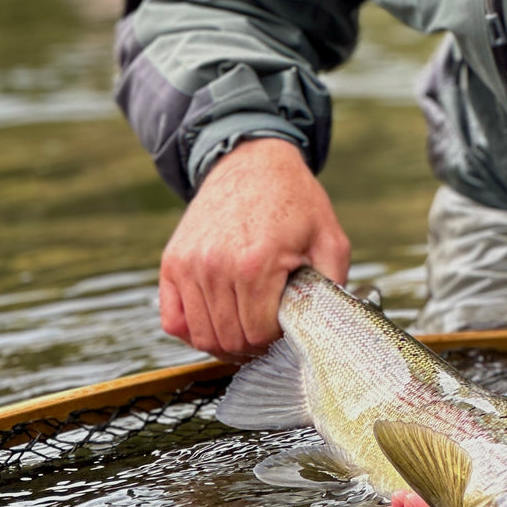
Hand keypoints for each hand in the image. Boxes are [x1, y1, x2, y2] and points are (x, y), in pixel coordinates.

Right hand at [158, 137, 349, 357]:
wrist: (252, 162)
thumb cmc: (293, 200)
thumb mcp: (329, 238)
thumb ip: (334, 285)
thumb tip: (328, 325)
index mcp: (256, 264)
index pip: (260, 335)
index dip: (277, 339)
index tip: (286, 325)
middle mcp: (216, 266)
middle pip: (230, 340)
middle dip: (253, 344)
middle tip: (268, 329)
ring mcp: (189, 264)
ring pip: (201, 336)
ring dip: (225, 340)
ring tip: (245, 325)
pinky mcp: (172, 262)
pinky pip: (172, 320)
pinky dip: (192, 330)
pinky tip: (216, 319)